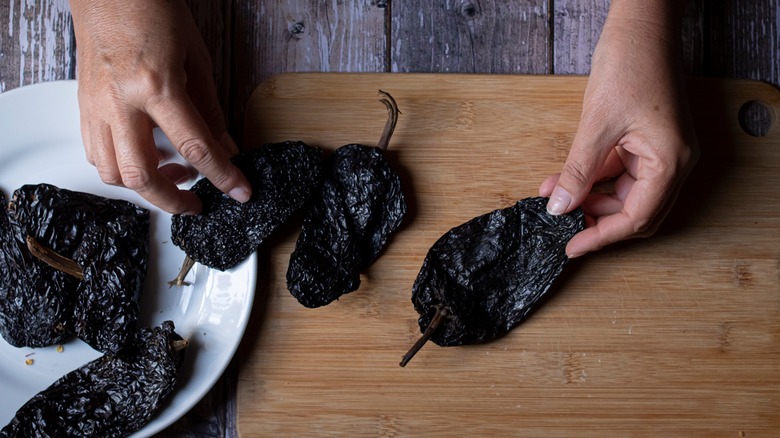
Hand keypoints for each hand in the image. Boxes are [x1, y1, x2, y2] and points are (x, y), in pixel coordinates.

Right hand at [70, 0, 250, 213]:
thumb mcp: (196, 58)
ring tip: (172, 175)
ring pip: (113, 172)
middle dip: (173, 200)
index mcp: (157, 86)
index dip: (223, 176)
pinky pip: (96, 154)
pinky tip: (143, 157)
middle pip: (143, 175)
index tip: (239, 192)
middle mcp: (122, 102)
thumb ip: (210, 110)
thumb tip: (225, 146)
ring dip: (145, 186)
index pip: (196, 147)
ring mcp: (97, 107)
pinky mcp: (84, 106)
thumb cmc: (153, 12)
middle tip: (196, 204)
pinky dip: (121, 168)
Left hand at [539, 1, 697, 257]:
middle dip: (596, 218)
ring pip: (623, 192)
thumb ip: (578, 170)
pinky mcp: (645, 140)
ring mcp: (660, 151)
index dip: (602, 237)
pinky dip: (591, 177)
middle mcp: (672, 162)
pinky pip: (618, 171)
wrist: (641, 25)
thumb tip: (559, 206)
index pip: (637, 217)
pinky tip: (561, 178)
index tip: (571, 247)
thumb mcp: (596, 124)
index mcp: (670, 161)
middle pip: (635, 211)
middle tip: (561, 224)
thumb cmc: (631, 64)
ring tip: (553, 196)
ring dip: (588, 196)